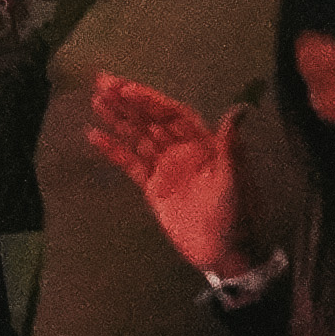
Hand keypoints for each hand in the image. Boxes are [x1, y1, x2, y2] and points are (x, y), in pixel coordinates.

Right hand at [82, 70, 266, 281]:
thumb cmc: (236, 216)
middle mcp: (183, 150)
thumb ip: (231, 145)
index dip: (150, 101)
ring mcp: (166, 168)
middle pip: (152, 120)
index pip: (173, 114)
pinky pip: (130, 163)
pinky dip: (113, 149)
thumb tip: (239, 108)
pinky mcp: (153, 188)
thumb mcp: (236, 180)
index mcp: (205, 144)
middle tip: (102, 82)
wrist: (224, 253)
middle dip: (129, 101)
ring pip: (138, 137)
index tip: (127, 89)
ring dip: (119, 119)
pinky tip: (95, 135)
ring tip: (97, 100)